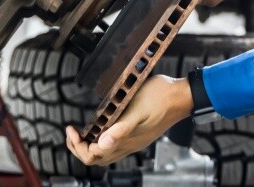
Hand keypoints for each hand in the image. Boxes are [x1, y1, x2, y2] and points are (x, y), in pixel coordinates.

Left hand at [66, 75, 191, 165]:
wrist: (182, 96)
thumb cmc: (161, 97)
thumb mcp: (138, 109)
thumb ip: (120, 127)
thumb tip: (102, 142)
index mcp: (126, 140)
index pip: (93, 155)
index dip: (77, 145)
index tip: (71, 128)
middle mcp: (129, 144)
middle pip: (96, 158)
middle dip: (79, 148)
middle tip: (72, 132)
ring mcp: (134, 140)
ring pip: (105, 153)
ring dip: (90, 145)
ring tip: (82, 131)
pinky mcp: (138, 134)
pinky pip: (115, 145)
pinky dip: (102, 139)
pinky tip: (101, 126)